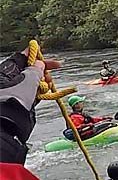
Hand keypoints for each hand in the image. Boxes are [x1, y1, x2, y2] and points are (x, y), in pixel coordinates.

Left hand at [0, 47, 60, 163]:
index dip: (33, 56)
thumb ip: (35, 70)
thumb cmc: (14, 100)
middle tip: (50, 72)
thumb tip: (39, 64)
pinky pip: (32, 92)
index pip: (20, 59)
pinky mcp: (21, 101)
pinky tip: (46, 91)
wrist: (11, 123)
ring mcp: (15, 92)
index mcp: (5, 73)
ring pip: (31, 82)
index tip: (44, 55)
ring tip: (49, 84)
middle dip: (40, 71)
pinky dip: (40, 91)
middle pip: (27, 70)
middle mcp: (8, 81)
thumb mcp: (28, 80)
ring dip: (42, 81)